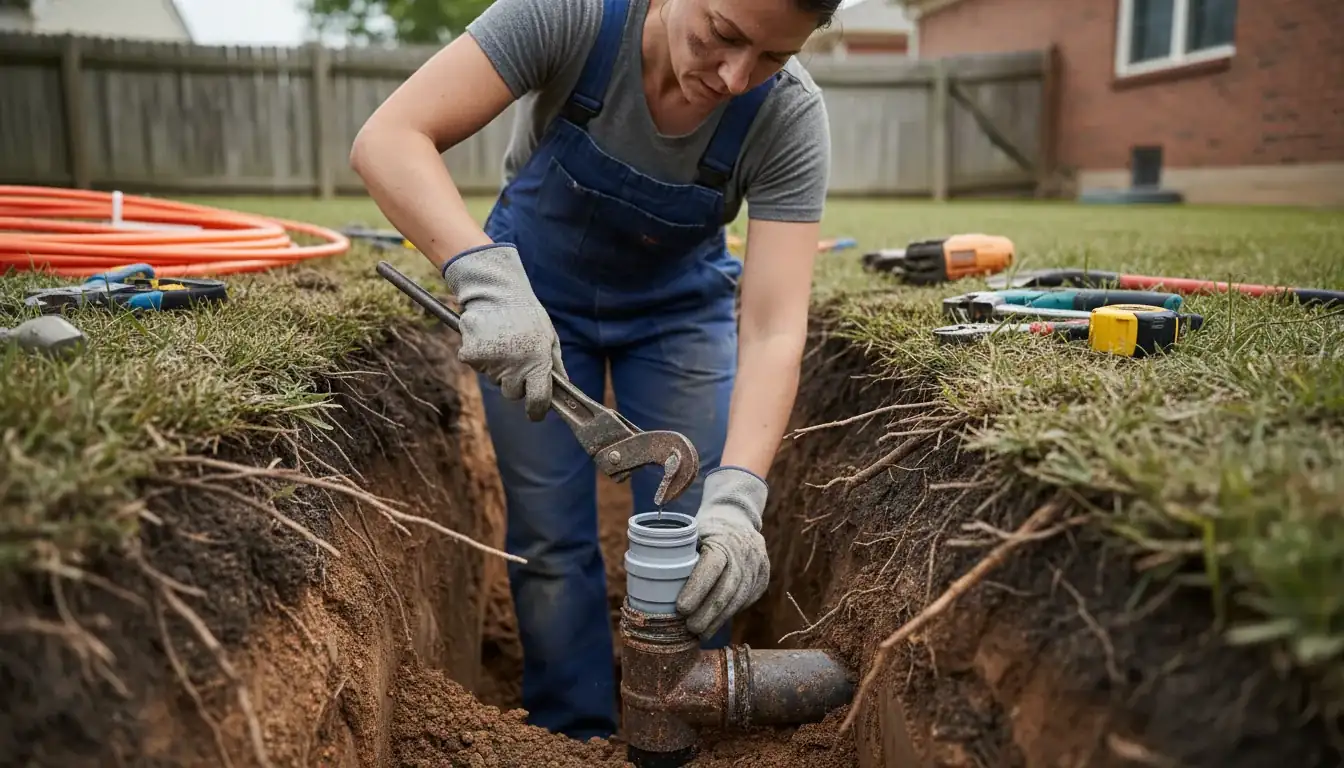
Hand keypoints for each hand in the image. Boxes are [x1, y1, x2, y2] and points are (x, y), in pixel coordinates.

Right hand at [441, 243, 565, 420]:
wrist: (497, 292)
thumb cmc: (528, 315)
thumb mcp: (549, 338)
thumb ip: (555, 365)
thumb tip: (563, 387)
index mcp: (538, 362)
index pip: (538, 401)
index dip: (537, 410)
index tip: (535, 412)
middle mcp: (514, 366)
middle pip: (512, 393)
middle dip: (516, 382)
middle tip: (516, 358)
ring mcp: (491, 363)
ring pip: (494, 379)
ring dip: (498, 368)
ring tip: (503, 342)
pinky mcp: (471, 356)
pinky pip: (478, 367)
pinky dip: (481, 357)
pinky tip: (488, 339)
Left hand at [676, 466, 769, 637]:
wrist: (738, 518)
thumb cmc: (706, 529)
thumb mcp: (692, 533)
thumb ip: (679, 554)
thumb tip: (646, 580)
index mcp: (723, 540)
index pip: (712, 567)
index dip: (697, 590)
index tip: (681, 608)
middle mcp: (745, 554)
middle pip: (726, 590)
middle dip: (707, 614)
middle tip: (689, 628)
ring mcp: (757, 568)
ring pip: (737, 601)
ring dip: (717, 620)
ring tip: (700, 633)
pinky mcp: (762, 580)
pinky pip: (745, 601)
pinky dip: (728, 614)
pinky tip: (714, 623)